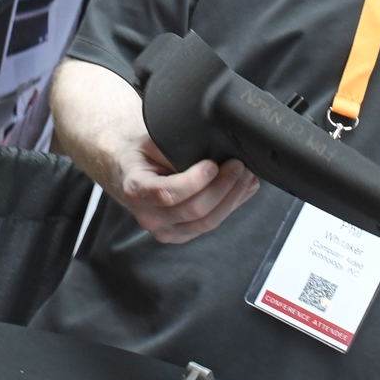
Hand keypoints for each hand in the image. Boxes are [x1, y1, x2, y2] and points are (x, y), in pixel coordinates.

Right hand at [112, 136, 258, 243]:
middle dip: (222, 186)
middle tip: (238, 165)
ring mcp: (165, 231)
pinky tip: (242, 190)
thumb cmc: (145, 156)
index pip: (167, 193)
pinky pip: (211, 225)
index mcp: (136, 189)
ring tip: (246, 177)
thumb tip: (212, 145)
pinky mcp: (182, 236)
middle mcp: (148, 216)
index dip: (194, 181)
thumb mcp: (153, 143)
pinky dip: (231, 206)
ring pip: (207, 222)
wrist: (133, 175)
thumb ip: (176, 146)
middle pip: (194, 210)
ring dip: (232, 198)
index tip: (212, 164)